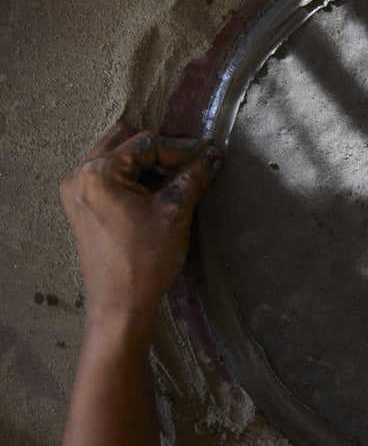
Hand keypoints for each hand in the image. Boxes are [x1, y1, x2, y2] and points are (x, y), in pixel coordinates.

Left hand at [60, 121, 220, 339]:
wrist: (120, 305)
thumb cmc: (144, 261)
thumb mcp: (174, 213)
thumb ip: (192, 178)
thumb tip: (211, 157)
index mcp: (99, 174)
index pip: (147, 143)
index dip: (181, 147)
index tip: (207, 153)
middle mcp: (80, 176)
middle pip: (124, 140)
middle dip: (159, 148)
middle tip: (188, 162)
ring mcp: (77, 191)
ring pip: (115, 155)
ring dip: (145, 160)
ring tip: (175, 176)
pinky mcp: (82, 206)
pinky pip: (107, 174)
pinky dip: (133, 174)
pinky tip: (156, 189)